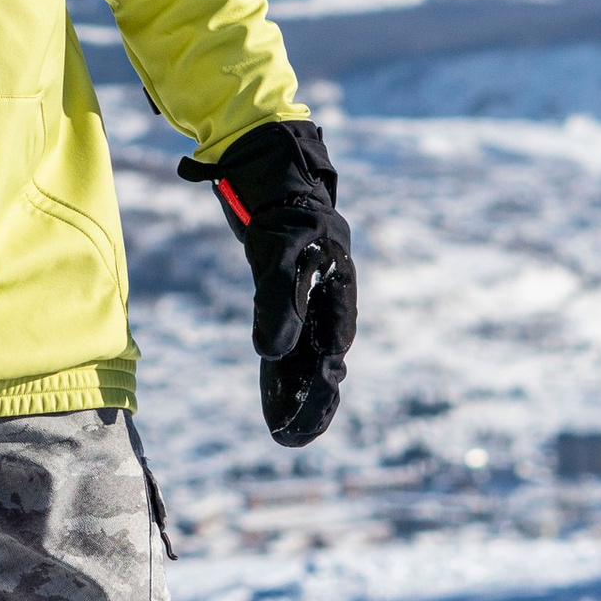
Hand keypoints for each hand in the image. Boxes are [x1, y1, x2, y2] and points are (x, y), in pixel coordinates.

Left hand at [178, 120, 355, 446]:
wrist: (263, 168)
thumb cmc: (275, 207)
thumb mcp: (275, 253)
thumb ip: (276, 302)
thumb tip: (272, 354)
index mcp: (337, 278)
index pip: (337, 329)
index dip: (330, 361)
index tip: (326, 387)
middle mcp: (326, 289)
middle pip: (324, 346)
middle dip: (315, 388)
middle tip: (301, 432)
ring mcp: (307, 291)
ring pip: (307, 345)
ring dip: (297, 382)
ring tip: (289, 425)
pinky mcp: (285, 290)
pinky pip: (288, 334)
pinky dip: (282, 362)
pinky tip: (274, 387)